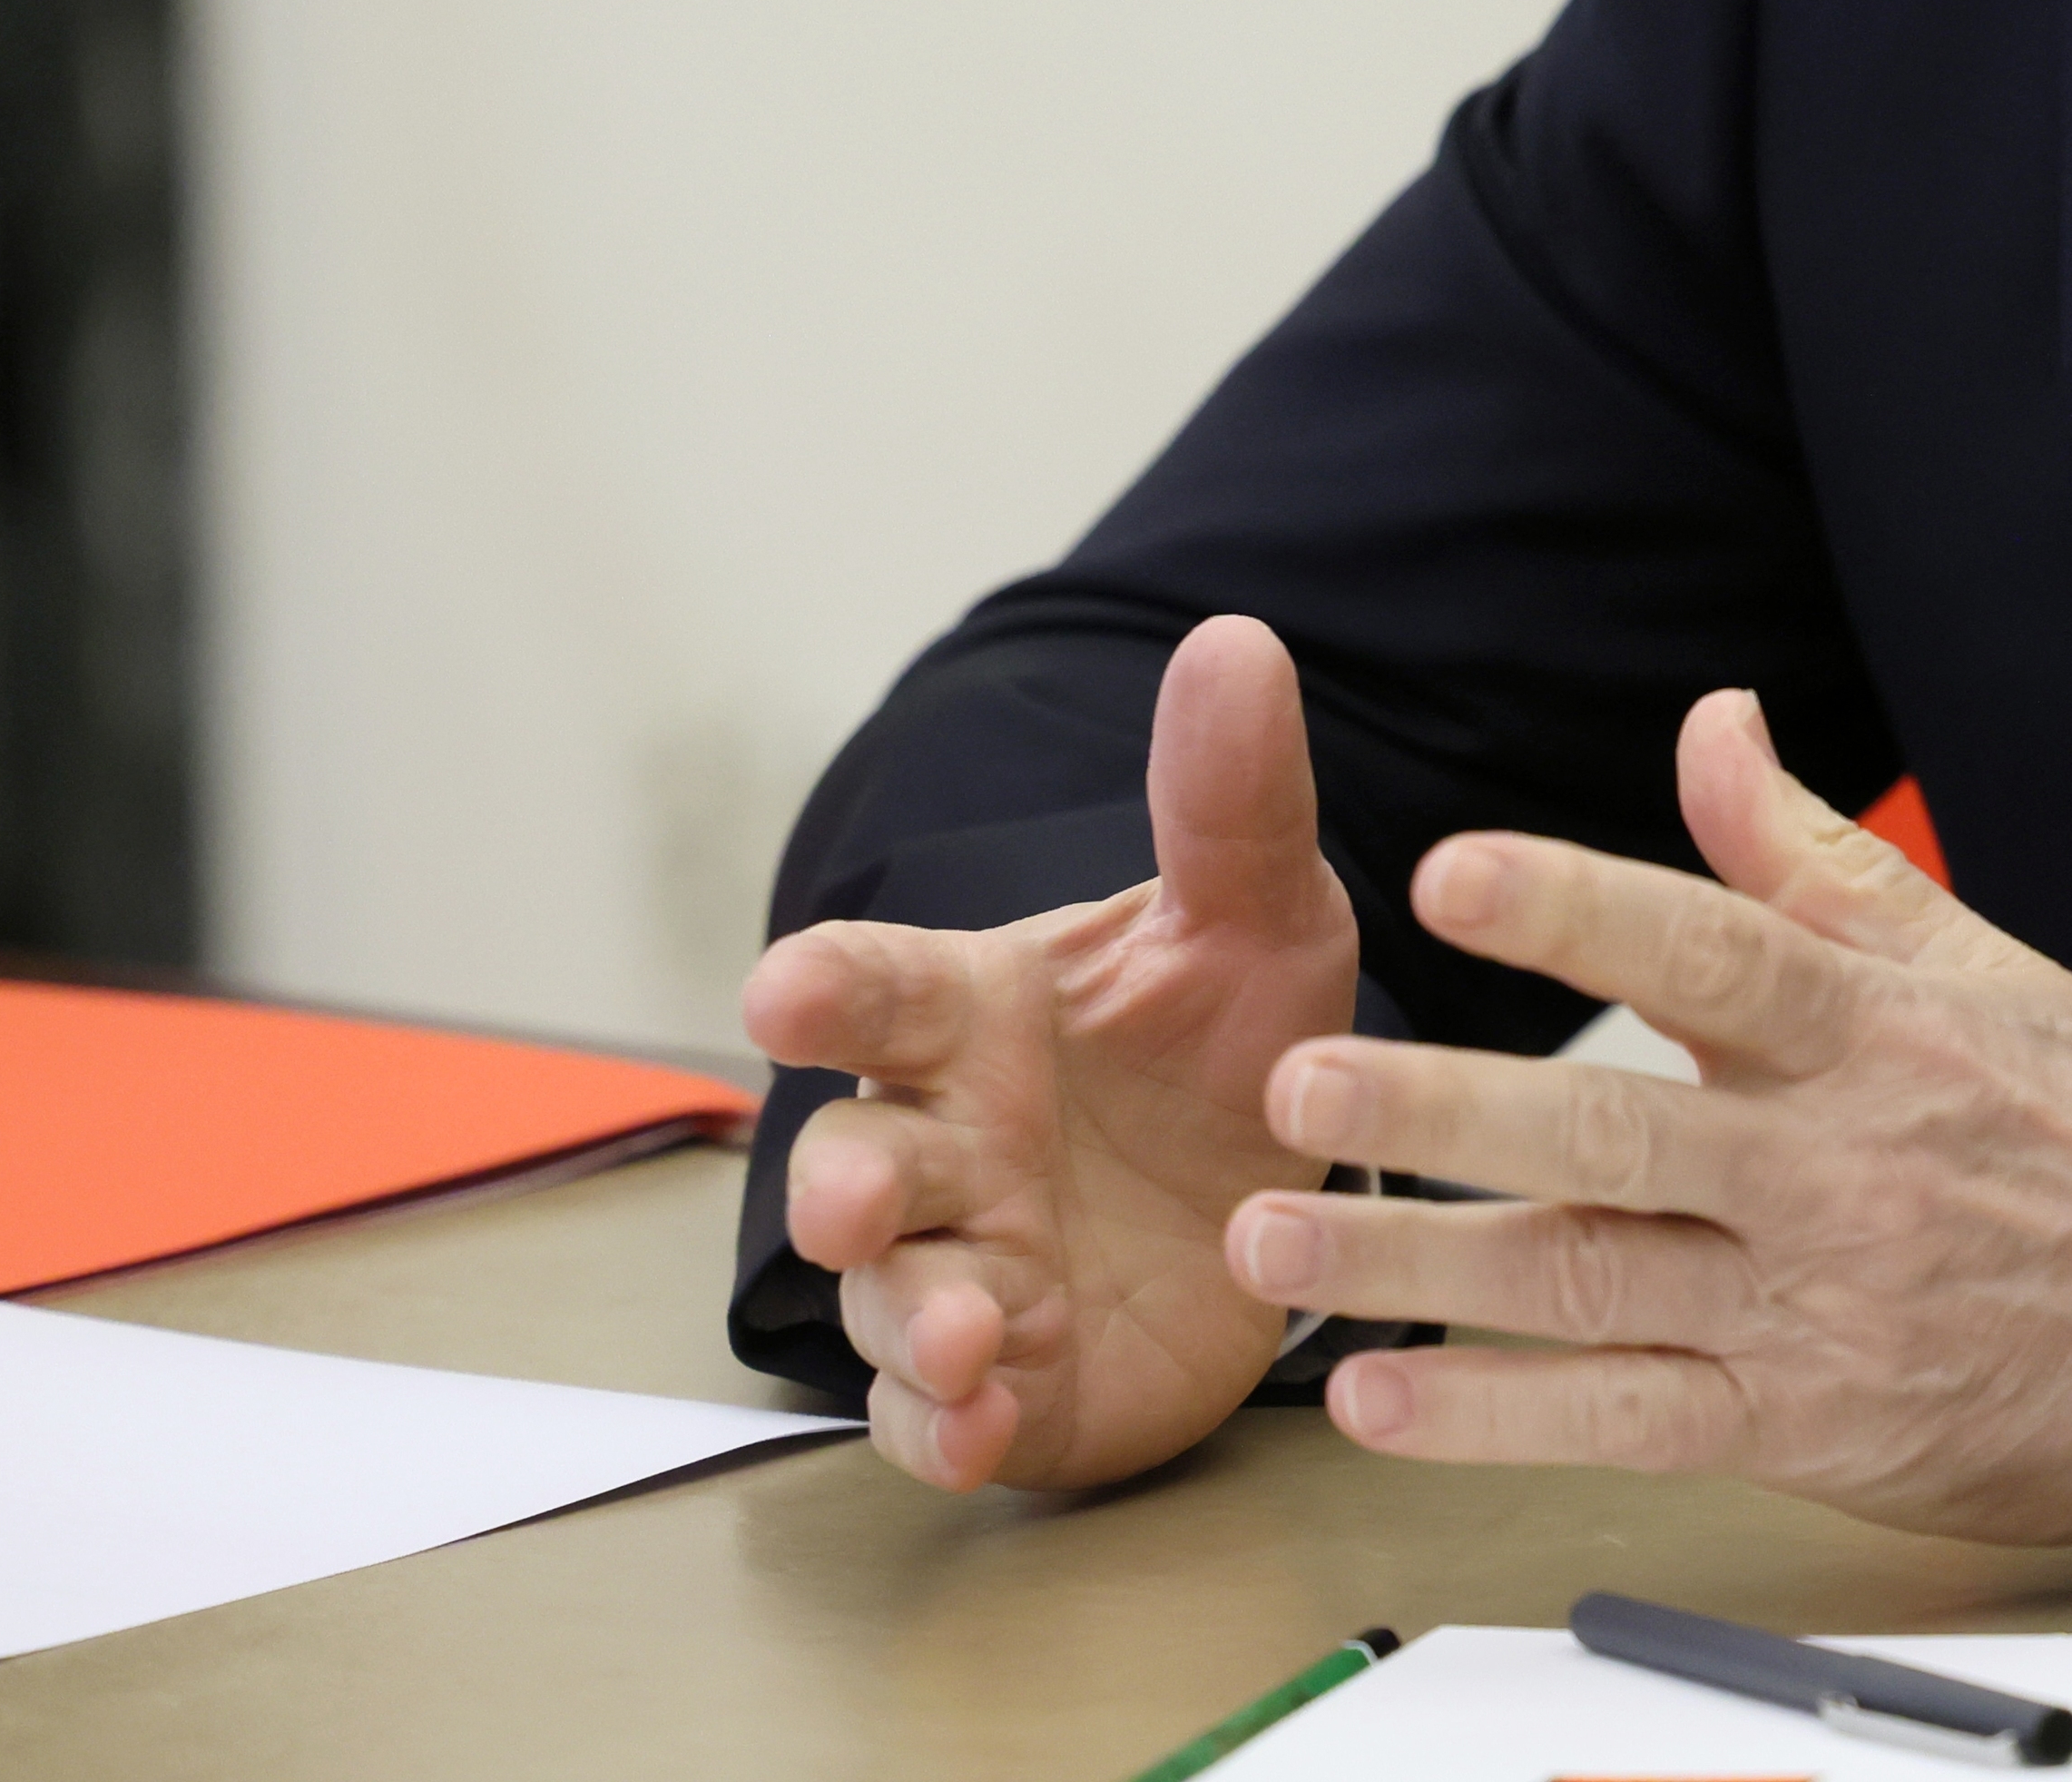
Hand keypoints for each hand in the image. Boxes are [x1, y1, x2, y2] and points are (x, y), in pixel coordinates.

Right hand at [740, 615, 1360, 1489]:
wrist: (1288, 1184)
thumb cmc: (1228, 1035)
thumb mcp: (1257, 913)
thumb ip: (1229, 801)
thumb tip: (1234, 641)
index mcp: (971, 1016)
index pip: (869, 988)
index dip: (821, 989)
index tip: (783, 991)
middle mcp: (940, 1142)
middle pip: (851, 1160)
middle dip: (837, 1184)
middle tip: (851, 1198)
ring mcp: (963, 1266)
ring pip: (890, 1301)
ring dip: (913, 1320)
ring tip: (967, 1330)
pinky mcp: (1008, 1383)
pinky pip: (942, 1420)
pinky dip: (949, 1431)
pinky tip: (979, 1429)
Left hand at [1219, 691, 2071, 1551]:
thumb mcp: (1977, 961)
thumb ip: (1813, 857)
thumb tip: (1711, 724)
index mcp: (1878, 1032)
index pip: (1712, 954)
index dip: (1579, 913)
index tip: (1453, 877)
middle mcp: (1836, 1167)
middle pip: (1614, 1133)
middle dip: (1443, 1111)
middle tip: (1299, 1086)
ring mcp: (1817, 1304)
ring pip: (1589, 1280)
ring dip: (1417, 1265)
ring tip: (1275, 1243)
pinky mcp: (1810, 1423)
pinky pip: (1630, 1420)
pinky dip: (1499, 1415)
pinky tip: (1383, 1401)